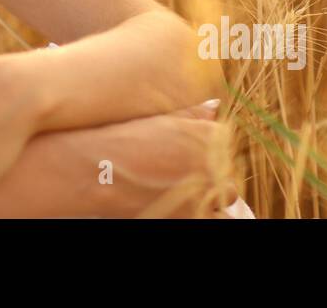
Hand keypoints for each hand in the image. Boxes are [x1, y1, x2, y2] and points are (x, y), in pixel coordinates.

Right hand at [102, 102, 242, 216]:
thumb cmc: (123, 139)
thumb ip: (191, 113)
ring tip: (187, 194)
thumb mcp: (158, 118)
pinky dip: (203, 214)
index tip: (193, 154)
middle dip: (213, 177)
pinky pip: (214, 219)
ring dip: (213, 198)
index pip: (226, 144)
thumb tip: (214, 107)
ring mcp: (206, 196)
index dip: (210, 150)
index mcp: (210, 136)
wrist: (97, 171)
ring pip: (227, 200)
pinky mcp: (194, 218)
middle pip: (229, 175)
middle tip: (187, 177)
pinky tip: (182, 207)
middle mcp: (214, 166)